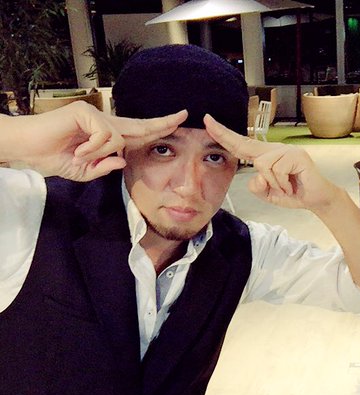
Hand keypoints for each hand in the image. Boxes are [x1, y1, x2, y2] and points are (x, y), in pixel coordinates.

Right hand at [4, 101, 186, 180]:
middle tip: (184, 115)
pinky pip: (104, 135)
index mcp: (107, 135)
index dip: (158, 129)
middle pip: (140, 124)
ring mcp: (95, 114)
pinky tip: (77, 149)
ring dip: (99, 154)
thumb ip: (106, 167)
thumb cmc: (53, 158)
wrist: (28, 151)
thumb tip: (123, 159)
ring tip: (78, 155)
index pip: (137, 132)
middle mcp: (104, 122)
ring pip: (118, 138)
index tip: (178, 122)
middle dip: (163, 123)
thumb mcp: (85, 171)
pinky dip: (92, 148)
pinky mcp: (85, 112)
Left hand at [204, 114, 340, 210]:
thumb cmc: (294, 193)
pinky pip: (276, 170)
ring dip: (273, 183)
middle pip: (245, 143)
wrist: (317, 199)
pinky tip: (292, 186)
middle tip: (206, 120)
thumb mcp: (268, 193)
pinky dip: (282, 184)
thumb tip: (258, 175)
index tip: (208, 123)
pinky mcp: (296, 156)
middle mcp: (274, 149)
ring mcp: (286, 150)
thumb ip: (257, 186)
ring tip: (286, 188)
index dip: (224, 136)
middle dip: (224, 134)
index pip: (241, 145)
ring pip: (262, 165)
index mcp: (265, 157)